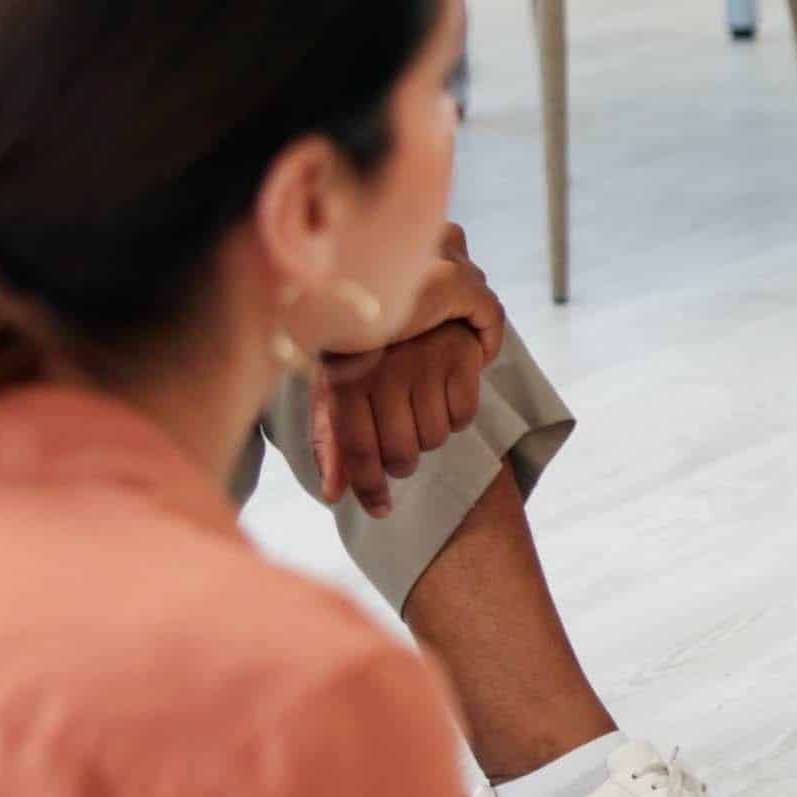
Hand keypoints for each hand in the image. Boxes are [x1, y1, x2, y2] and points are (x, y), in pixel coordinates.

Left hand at [308, 229, 507, 516]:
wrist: (404, 287)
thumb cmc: (361, 347)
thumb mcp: (336, 388)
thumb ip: (333, 442)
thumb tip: (332, 495)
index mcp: (344, 378)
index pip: (358, 450)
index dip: (368, 487)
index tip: (379, 509)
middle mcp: (383, 372)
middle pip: (401, 453)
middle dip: (403, 463)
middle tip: (402, 455)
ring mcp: (423, 362)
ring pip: (435, 437)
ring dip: (430, 438)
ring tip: (421, 415)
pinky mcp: (459, 354)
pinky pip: (464, 414)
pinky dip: (456, 415)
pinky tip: (444, 395)